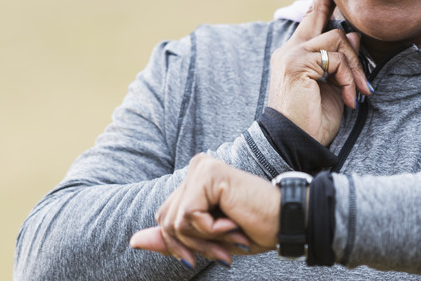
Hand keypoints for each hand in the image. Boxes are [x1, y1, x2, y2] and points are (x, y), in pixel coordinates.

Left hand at [130, 154, 279, 266]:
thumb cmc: (253, 229)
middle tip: (223, 251)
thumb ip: (172, 238)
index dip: (181, 244)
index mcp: (195, 179)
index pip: (164, 218)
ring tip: (230, 236)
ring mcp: (201, 168)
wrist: (286, 222)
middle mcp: (196, 167)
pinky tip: (232, 223)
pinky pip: (188, 216)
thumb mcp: (206, 239)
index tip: (211, 254)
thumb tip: (133, 241)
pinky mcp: (208, 174)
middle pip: (165, 219)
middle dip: (191, 245)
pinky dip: (210, 231)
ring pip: (175, 220)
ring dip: (203, 240)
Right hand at [268, 0, 371, 145]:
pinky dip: (348, 78)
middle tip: (350, 41)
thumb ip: (339, 60)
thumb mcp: (332, 87)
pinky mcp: (298, 63)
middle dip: (337, 12)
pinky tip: (348, 98)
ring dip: (354, 67)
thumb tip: (352, 33)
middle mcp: (290, 49)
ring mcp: (292, 54)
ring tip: (357, 92)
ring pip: (337, 39)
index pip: (311, 17)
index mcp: (295, 54)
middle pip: (322, 16)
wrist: (296, 144)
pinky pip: (336, 58)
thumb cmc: (313, 120)